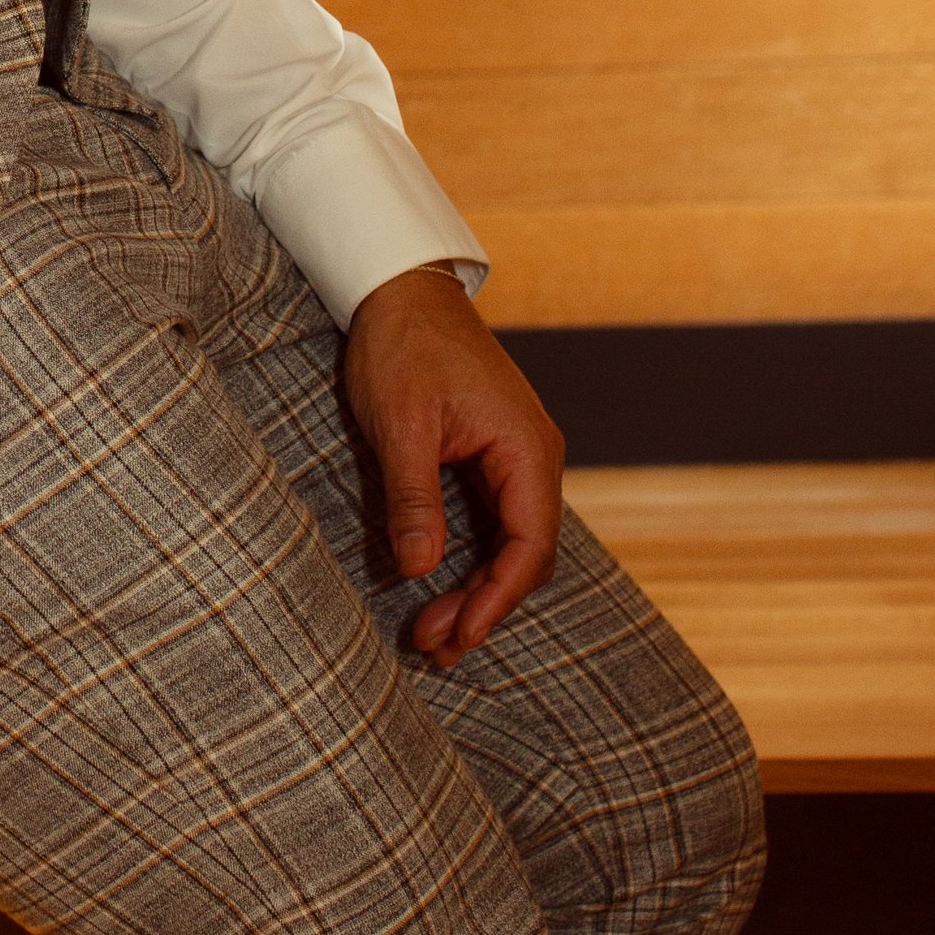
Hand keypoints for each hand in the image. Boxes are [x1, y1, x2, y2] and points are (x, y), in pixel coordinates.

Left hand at [341, 263, 563, 663]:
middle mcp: (533, 457)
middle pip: (524, 554)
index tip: (459, 637)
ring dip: (476, 587)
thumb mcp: (401, 423)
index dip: (496, 600)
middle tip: (432, 646)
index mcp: (527, 449)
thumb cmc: (403, 345)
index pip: (528, 546)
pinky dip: (469, 557)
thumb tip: (421, 569)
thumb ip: (414, 496)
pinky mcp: (490, 455)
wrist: (401, 288)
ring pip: (509, 542)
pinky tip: (437, 583)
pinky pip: (491, 520)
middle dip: (483, 605)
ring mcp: (514, 457)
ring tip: (432, 631)